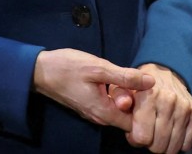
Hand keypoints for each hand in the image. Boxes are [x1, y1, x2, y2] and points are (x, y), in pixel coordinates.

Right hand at [33, 48, 153, 133]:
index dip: (145, 109)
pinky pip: (111, 105)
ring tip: (126, 77)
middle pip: (129, 117)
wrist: (40, 70)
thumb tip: (150, 82)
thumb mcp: (98, 68)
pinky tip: (117, 79)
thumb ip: (125, 76)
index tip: (145, 90)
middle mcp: (100, 117)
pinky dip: (117, 94)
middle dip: (137, 101)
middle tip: (135, 80)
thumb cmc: (68, 68)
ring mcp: (94, 112)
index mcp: (104, 112)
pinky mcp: (91, 105)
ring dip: (126, 96)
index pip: (136, 123)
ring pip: (120, 110)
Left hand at [119, 62, 191, 151]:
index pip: (143, 137)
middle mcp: (169, 100)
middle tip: (146, 131)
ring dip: (162, 144)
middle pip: (158, 145)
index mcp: (149, 95)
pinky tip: (169, 132)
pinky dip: (177, 143)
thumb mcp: (121, 89)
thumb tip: (124, 104)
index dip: (135, 139)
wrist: (164, 74)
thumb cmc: (138, 88)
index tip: (134, 130)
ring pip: (173, 147)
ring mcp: (185, 107)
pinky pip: (186, 144)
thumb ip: (118, 97)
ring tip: (156, 131)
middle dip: (149, 144)